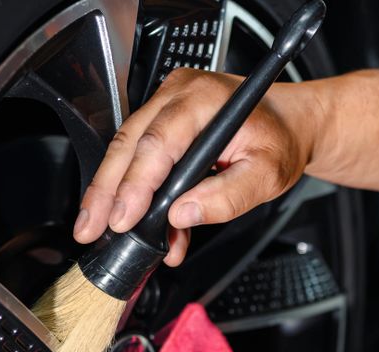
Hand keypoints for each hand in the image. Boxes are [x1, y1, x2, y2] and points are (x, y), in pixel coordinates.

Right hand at [73, 69, 308, 264]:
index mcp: (204, 100)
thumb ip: (227, 197)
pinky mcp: (162, 124)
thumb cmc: (280, 141)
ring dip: (111, 195)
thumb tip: (182, 215)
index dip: (134, 185)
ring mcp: (166, 106)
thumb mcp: (268, 175)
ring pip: (125, 152)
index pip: (157, 143)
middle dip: (105, 193)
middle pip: (128, 145)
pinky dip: (132, 193)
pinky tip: (134, 224)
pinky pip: (138, 157)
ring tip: (98, 229)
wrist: (288, 124)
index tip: (123, 219)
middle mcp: (178, 95)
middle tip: (89, 228)